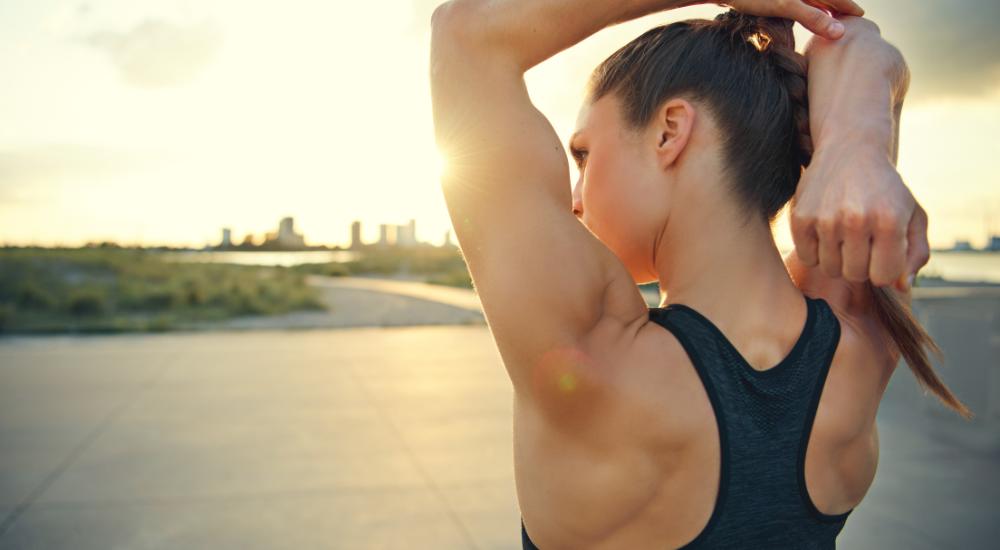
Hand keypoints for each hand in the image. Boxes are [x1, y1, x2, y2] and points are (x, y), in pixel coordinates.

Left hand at [717, 0, 864, 39]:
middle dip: (838, 5)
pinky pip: (800, 1)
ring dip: (823, 7)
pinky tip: (807, 13)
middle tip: (851, 16)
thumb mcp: (786, 7)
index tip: (861, 15)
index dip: (847, 6)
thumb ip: (813, 18)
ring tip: (833, 16)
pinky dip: (808, 7)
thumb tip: (840, 33)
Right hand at [789, 144, 929, 292]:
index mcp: (889, 220)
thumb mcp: (913, 215)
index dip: (884, 267)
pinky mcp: (800, 217)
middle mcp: (856, 219)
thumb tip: (901, 287)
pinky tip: (825, 232)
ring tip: (844, 236)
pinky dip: (816, 251)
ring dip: (838, 259)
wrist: (850, 149)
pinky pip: (807, 258)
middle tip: (862, 241)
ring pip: (830, 269)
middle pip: (855, 275)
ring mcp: (825, 219)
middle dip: (861, 264)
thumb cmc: (886, 189)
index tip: (883, 249)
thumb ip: (916, 254)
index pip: (883, 277)